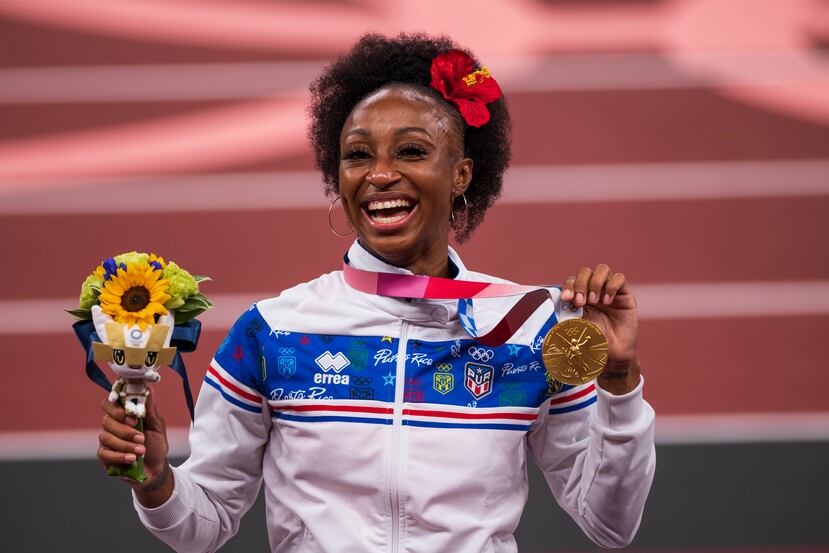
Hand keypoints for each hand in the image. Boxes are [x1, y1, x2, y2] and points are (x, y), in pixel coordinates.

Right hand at [98, 388, 172, 503]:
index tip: (134, 418)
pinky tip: (132, 459)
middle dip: (124, 429)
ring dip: (125, 444)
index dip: (118, 408)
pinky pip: (104, 453)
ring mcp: (106, 441)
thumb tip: (148, 389)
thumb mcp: (157, 426)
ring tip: (141, 451)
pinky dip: (119, 456)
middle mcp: (112, 426)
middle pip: (106, 420)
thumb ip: (150, 410)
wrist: (156, 469)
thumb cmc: (156, 445)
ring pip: (105, 437)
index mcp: (124, 415)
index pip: (110, 403)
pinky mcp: (104, 457)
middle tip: (141, 437)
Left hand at [561, 264, 639, 392]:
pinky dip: (611, 287)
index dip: (568, 285)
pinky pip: (619, 278)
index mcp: (580, 296)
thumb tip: (545, 310)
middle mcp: (594, 290)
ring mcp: (609, 291)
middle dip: (581, 284)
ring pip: (602, 269)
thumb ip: (564, 315)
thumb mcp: (574, 326)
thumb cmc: (593, 341)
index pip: (572, 280)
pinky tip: (608, 302)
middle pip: (585, 271)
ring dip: (595, 283)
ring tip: (595, 301)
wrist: (614, 353)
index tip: (566, 299)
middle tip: (581, 302)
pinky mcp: (625, 295)